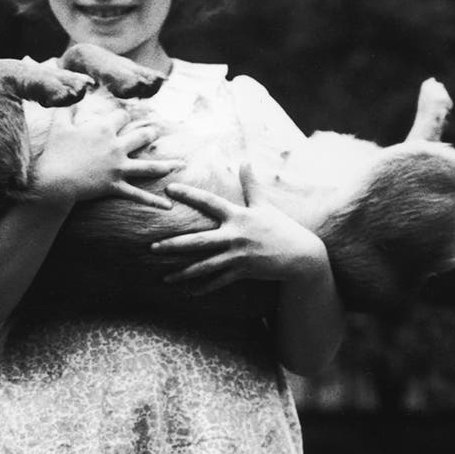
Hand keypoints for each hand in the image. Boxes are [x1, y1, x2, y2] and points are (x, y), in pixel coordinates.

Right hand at [32, 105, 182, 208]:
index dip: (124, 115)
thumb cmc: (55, 152)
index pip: (122, 116)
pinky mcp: (116, 185)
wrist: (54, 180)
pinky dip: (154, 202)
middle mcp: (116, 146)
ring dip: (166, 165)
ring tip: (180, 164)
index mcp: (104, 129)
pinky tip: (169, 205)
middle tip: (156, 132)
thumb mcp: (59, 126)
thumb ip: (65, 109)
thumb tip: (69, 95)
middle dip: (150, 133)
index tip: (125, 116)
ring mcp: (118, 167)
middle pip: (142, 136)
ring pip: (149, 166)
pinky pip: (138, 195)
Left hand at [152, 163, 328, 293]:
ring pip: (205, 266)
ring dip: (184, 273)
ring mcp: (238, 255)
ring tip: (165, 278)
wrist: (301, 254)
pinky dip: (203, 288)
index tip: (169, 189)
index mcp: (237, 216)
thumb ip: (251, 184)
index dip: (189, 194)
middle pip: (198, 241)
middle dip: (174, 245)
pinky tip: (189, 292)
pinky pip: (219, 281)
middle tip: (152, 247)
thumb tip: (246, 161)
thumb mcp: (264, 204)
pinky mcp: (243, 271)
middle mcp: (234, 235)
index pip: (208, 202)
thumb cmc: (281, 226)